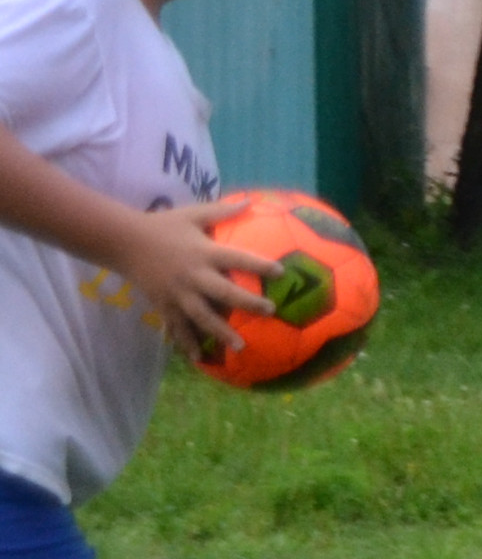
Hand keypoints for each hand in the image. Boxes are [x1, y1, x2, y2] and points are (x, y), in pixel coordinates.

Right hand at [129, 202, 272, 356]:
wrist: (123, 241)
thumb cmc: (163, 225)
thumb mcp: (192, 214)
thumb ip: (222, 211)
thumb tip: (250, 200)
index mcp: (203, 252)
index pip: (236, 258)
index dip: (258, 265)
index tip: (281, 272)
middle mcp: (192, 275)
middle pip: (222, 291)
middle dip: (246, 302)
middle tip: (269, 311)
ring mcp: (177, 292)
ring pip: (201, 316)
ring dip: (220, 331)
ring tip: (240, 346)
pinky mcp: (163, 304)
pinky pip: (177, 326)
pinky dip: (186, 342)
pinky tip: (198, 358)